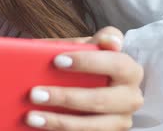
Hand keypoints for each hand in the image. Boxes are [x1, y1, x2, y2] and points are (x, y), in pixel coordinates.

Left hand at [26, 26, 143, 129]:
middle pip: (101, 99)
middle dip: (66, 98)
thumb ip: (85, 43)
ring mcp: (121, 120)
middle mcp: (130, 96)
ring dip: (59, 122)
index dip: (88, 62)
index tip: (57, 60)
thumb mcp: (81, 49)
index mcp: (128, 69)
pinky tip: (40, 126)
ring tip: (32, 116)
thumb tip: (108, 41)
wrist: (87, 85)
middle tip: (34, 93)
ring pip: (92, 125)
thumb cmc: (82, 63)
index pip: (116, 63)